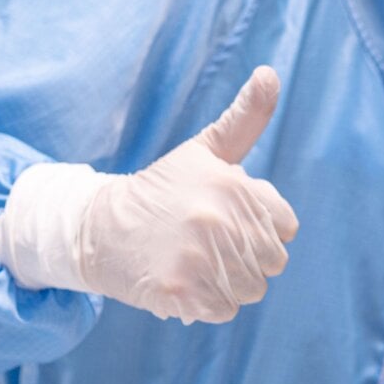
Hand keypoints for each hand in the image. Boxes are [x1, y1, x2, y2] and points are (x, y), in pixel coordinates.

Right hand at [0, 66, 299, 323]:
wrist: (98, 228)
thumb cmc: (162, 190)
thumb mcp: (205, 150)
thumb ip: (245, 117)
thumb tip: (271, 73)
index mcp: (232, 186)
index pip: (285, 227)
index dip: (259, 226)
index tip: (224, 218)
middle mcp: (218, 221)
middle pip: (271, 261)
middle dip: (245, 256)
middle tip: (204, 241)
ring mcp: (199, 259)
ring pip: (250, 289)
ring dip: (227, 282)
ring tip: (192, 260)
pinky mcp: (181, 293)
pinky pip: (223, 310)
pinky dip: (206, 303)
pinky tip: (181, 280)